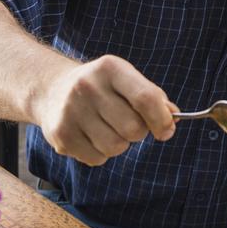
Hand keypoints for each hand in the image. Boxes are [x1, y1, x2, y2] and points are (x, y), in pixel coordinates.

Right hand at [34, 54, 176, 165]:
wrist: (53, 90)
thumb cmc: (103, 87)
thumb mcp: (127, 80)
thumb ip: (153, 98)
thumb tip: (173, 118)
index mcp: (110, 68)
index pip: (146, 98)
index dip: (162, 119)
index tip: (167, 130)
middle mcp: (87, 86)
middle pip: (133, 128)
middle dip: (139, 132)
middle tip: (129, 124)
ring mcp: (70, 111)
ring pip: (116, 147)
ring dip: (120, 144)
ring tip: (108, 129)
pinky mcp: (61, 135)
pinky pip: (97, 159)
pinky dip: (101, 154)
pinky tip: (91, 136)